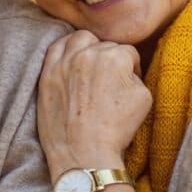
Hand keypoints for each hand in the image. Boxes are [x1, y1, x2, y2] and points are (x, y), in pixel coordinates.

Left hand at [37, 31, 151, 179]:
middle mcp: (88, 54)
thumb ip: (135, 75)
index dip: (132, 69)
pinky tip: (69, 59)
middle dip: (110, 58)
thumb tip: (126, 69)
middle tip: (109, 78)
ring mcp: (64, 62)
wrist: (83, 152)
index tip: (128, 85)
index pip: (128, 52)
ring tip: (90, 63)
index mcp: (115, 57)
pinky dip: (64, 50)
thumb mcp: (143, 98)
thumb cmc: (116, 129)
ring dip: (87, 47)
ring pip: (79, 39)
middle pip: (104, 45)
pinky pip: (55, 48)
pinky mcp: (47, 73)